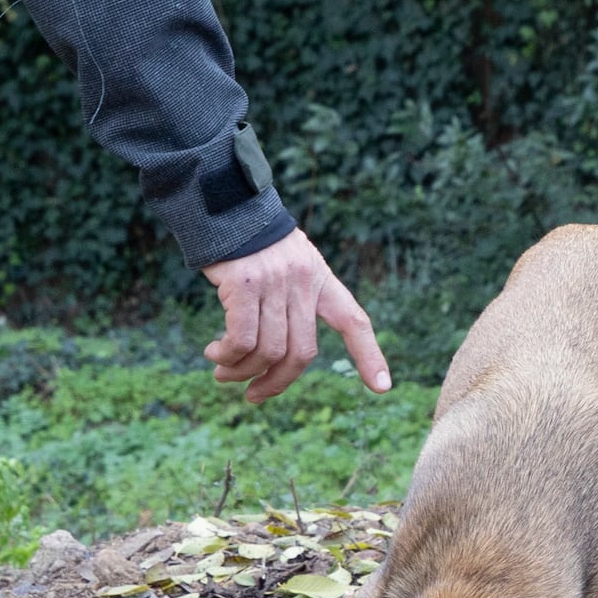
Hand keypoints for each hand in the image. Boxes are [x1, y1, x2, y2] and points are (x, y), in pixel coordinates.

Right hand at [202, 230, 389, 400]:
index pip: (353, 320)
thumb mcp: (287, 263)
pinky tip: (214, 353)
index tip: (383, 388)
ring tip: (222, 372)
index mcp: (320, 278)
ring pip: (268, 350)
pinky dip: (227, 355)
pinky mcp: (244, 284)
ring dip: (242, 371)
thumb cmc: (250, 241)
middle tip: (253, 394)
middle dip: (277, 383)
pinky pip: (241, 338)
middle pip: (302, 352)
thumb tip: (274, 355)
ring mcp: (275, 282)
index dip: (369, 355)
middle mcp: (303, 282)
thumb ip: (291, 300)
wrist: (224, 203)